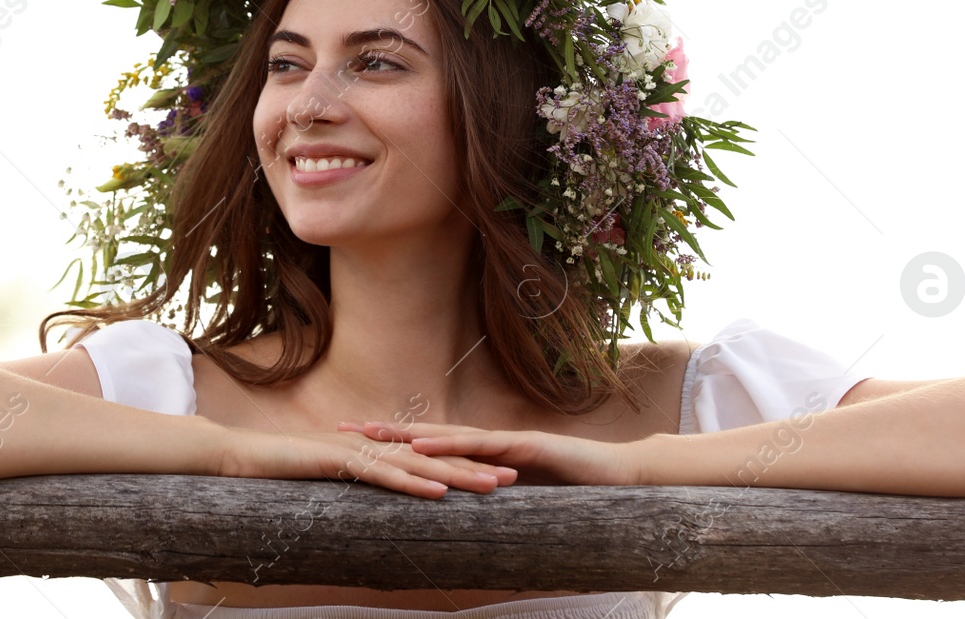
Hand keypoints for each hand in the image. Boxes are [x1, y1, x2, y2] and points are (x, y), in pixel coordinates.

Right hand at [216, 425, 518, 499]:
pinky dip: (411, 484)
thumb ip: (349, 488)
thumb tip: (371, 508)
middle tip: (514, 477)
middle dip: (474, 467)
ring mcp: (354, 450)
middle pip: (430, 458)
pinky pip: (381, 475)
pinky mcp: (337, 461)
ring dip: (456, 475)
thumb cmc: (276, 471)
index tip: (496, 476)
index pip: (423, 459)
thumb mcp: (323, 483)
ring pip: (415, 465)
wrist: (236, 455)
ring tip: (491, 485)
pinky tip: (437, 492)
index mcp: (369, 450)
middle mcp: (369, 444)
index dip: (461, 466)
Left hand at [338, 419, 638, 486]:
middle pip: (427, 435)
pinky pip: (478, 445)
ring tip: (368, 433)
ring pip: (445, 435)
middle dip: (384, 432)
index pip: (433, 449)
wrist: (622, 477)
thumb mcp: (526, 506)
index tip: (357, 445)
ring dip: (403, 434)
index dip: (395, 445)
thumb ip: (500, 512)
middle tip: (342, 428)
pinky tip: (419, 445)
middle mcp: (489, 444)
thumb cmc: (578, 492)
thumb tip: (475, 536)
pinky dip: (446, 444)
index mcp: (487, 458)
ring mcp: (505, 441)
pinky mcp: (523, 446)